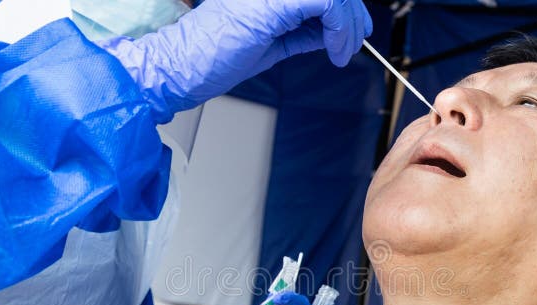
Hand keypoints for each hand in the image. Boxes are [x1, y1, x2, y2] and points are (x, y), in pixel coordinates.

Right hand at [98, 0, 372, 121]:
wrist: (180, 67)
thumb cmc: (211, 57)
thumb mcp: (271, 42)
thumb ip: (299, 31)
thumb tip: (330, 32)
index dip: (344, 7)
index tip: (353, 32)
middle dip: (352, 14)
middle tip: (356, 42)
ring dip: (347, 26)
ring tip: (342, 53)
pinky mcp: (273, 1)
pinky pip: (325, 1)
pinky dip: (339, 29)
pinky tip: (335, 51)